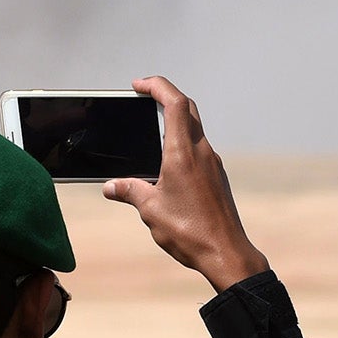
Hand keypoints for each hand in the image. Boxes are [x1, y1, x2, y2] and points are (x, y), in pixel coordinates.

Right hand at [103, 77, 268, 293]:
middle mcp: (202, 152)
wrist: (226, 253)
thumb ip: (129, 192)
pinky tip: (166, 161)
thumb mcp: (150, 209)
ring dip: (174, 120)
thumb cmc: (189, 231)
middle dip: (166, 96)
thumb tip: (111, 187)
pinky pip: (197, 150)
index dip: (157, 86)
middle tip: (144, 96)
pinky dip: (181, 143)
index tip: (138, 85)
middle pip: (188, 109)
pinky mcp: (216, 178)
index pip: (174, 103)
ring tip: (151, 128)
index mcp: (183, 153)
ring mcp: (212, 164)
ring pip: (194, 129)